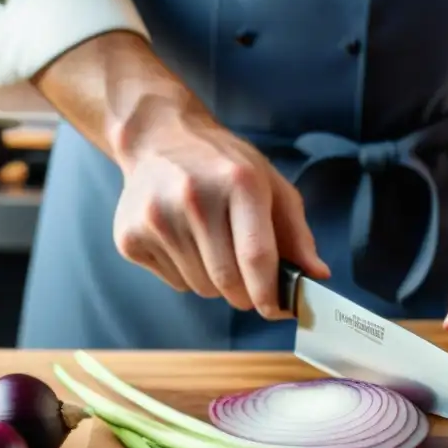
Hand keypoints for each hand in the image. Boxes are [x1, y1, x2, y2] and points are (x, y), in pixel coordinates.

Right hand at [111, 105, 329, 317]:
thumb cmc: (223, 166)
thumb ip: (297, 234)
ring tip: (212, 247)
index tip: (278, 310)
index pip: (256, 256)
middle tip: (248, 280)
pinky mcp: (130, 236)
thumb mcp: (270, 186)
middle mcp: (194, 197)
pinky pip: (174, 283)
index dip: (270, 294)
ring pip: (201, 287)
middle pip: (228, 281)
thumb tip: (317, 276)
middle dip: (245, 293)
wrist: (158, 137)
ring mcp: (157, 218)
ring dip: (216, 283)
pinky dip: (188, 275)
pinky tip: (185, 241)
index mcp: (239, 182)